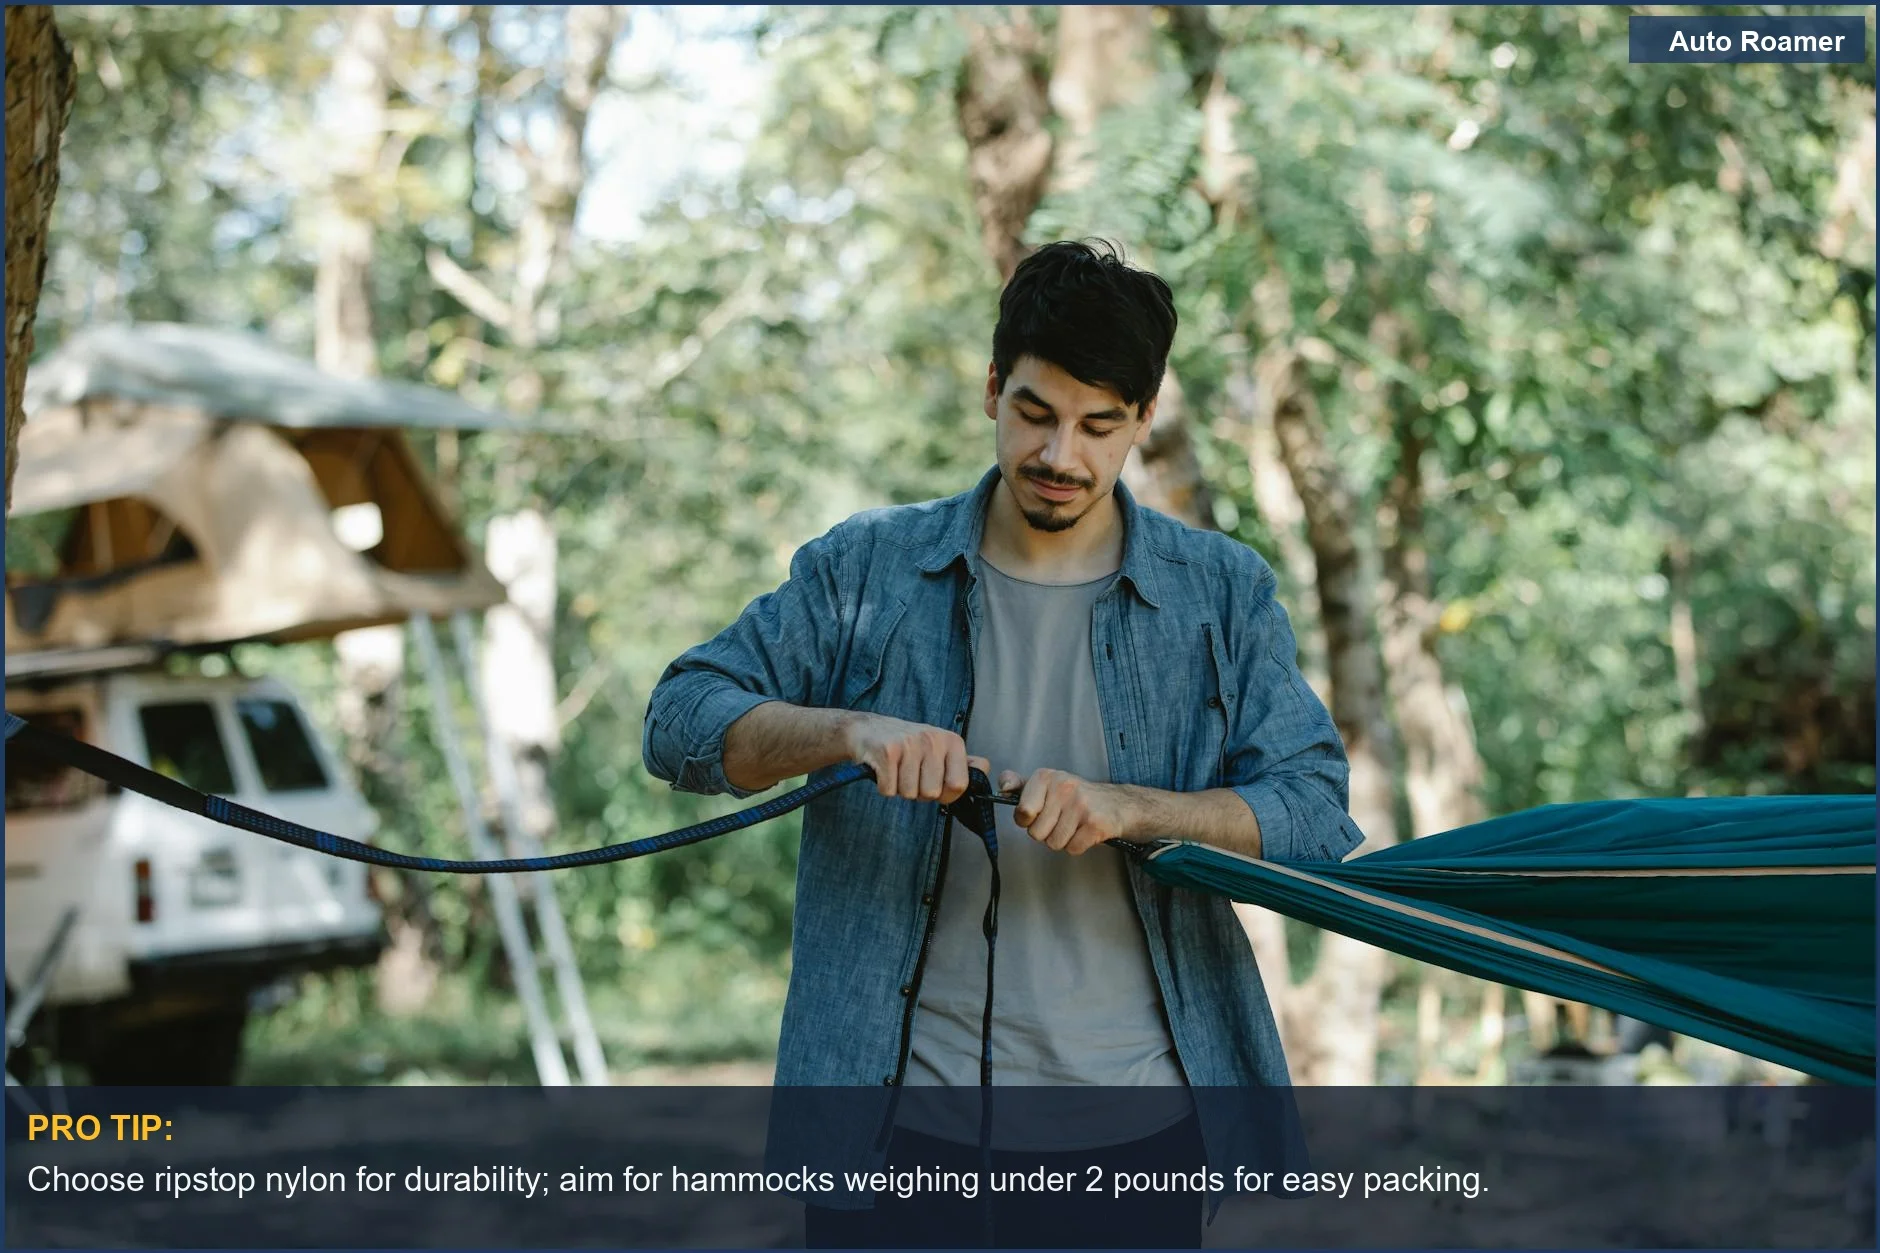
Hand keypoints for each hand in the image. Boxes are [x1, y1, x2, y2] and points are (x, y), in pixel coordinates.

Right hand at [842, 712, 988, 804]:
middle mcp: (932, 740)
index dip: (946, 794)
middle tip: (910, 773)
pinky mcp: (886, 752)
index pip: (959, 785)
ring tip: (897, 769)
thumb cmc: (908, 744)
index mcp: (951, 741)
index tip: (935, 783)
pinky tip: (884, 770)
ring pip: (910, 794)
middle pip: (932, 793)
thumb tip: (984, 769)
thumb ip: (963, 762)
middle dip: (919, 791)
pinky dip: (884, 787)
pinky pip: (889, 791)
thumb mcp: (940, 747)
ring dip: (900, 789)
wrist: (868, 730)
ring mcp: (909, 744)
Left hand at [998, 768, 1136, 855]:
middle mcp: (1062, 787)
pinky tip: (1086, 832)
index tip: (1041, 814)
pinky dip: (1078, 846)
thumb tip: (1002, 787)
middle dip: (1047, 833)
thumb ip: (1020, 785)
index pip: (1022, 812)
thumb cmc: (1076, 797)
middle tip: (1062, 821)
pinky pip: (1072, 849)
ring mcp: (1080, 804)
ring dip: (1063, 840)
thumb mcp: (1048, 784)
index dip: (1029, 820)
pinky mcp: (1095, 823)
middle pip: (1036, 833)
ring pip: (1054, 843)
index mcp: (1046, 776)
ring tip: (1075, 825)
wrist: (1117, 804)